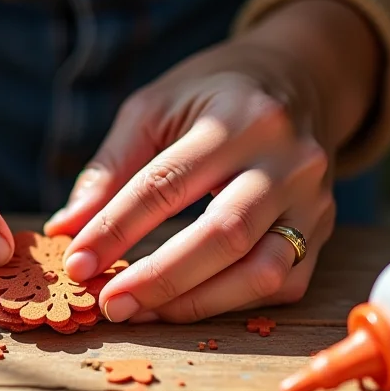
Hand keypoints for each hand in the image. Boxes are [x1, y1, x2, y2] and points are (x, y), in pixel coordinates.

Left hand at [46, 0, 378, 322]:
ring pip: (262, 270)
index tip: (76, 263)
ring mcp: (313, 200)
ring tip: (141, 311)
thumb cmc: (211, 96)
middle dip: (159, 279)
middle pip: (223, 235)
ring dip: (195, 303)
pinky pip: (282, 283)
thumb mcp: (154, 109)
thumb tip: (66, 229)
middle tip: (110, 304)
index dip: (115, 230)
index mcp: (238, 118)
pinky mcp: (323, 231)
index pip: (166, 185)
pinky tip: (183, 303)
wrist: (298, 79)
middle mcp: (287, 160)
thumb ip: (110, 169)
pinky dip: (229, 302)